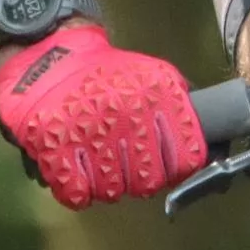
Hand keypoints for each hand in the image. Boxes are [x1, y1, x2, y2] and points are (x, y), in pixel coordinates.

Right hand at [0, 24, 207, 208]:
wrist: (49, 54)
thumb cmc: (104, 71)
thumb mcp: (153, 75)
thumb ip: (177, 106)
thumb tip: (200, 145)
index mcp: (157, 98)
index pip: (185, 160)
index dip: (176, 169)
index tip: (166, 167)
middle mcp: (128, 118)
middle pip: (147, 183)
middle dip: (138, 179)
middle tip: (126, 164)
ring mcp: (92, 135)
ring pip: (113, 192)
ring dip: (106, 184)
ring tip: (98, 161)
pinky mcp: (56, 149)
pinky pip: (78, 194)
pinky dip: (77, 189)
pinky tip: (77, 170)